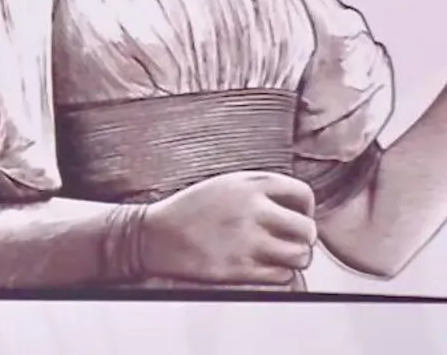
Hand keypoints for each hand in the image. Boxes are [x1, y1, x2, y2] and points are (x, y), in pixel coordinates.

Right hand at [140, 171, 317, 284]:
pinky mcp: (240, 268)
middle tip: (287, 242)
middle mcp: (252, 209)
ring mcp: (247, 240)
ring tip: (275, 256)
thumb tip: (299, 210)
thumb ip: (262, 191)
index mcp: (250, 184)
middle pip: (307, 229)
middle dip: (301, 238)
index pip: (303, 194)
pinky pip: (282, 276)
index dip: (305, 209)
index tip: (294, 217)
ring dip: (292, 259)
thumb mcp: (226, 184)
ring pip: (299, 255)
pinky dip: (277, 274)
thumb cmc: (190, 210)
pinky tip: (260, 267)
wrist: (154, 235)